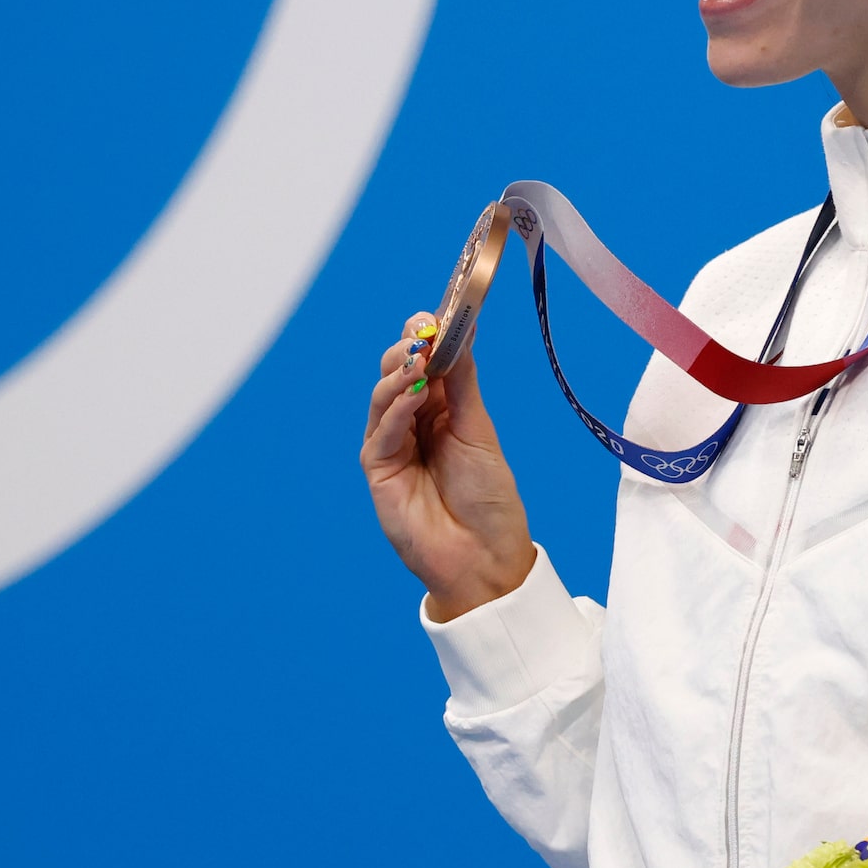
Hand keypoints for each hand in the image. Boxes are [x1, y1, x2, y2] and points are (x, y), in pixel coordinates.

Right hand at [361, 313, 537, 621]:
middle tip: (423, 332)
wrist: (484, 554)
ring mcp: (393, 444)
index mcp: (443, 408)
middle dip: (409, 348)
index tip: (434, 313)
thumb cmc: (488, 496)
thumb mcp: (480, 431)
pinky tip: (415, 393)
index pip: (428, 362)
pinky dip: (397, 408)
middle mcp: (414, 421)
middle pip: (398, 373)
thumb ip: (463, 385)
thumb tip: (462, 333)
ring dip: (401, 374)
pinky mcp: (379, 469)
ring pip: (384, 396)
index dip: (428, 337)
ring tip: (419, 359)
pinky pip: (381, 431)